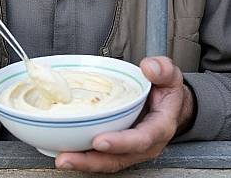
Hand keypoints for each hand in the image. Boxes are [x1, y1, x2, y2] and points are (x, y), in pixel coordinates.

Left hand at [55, 56, 194, 172]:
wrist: (169, 103)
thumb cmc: (166, 90)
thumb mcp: (169, 75)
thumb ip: (162, 69)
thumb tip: (148, 67)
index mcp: (159, 127)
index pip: (141, 139)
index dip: (120, 142)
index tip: (100, 141)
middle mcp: (145, 144)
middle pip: (118, 158)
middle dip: (92, 160)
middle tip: (67, 156)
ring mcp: (130, 149)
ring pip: (107, 161)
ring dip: (83, 162)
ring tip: (62, 157)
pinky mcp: (118, 147)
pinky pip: (100, 155)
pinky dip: (83, 155)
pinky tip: (64, 149)